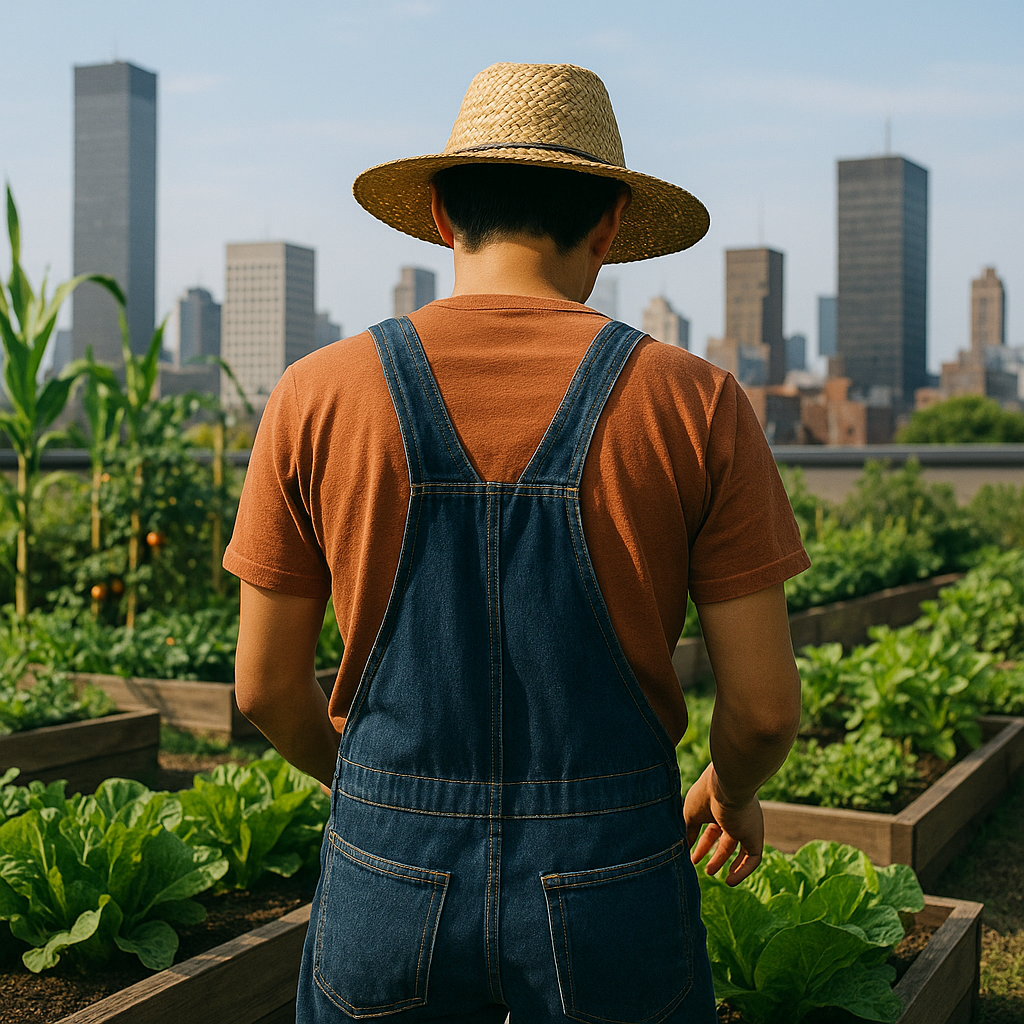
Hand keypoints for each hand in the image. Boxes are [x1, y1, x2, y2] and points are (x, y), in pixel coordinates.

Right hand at [683, 764, 763, 885]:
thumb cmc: (706, 794)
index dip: (701, 844)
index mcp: (719, 809)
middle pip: (724, 841)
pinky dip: (743, 871)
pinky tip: (730, 881)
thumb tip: (683, 846)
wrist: (728, 784)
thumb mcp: (691, 814)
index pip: (711, 830)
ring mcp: (745, 826)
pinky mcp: (755, 835)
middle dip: (714, 855)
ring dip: (725, 862)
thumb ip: (688, 830)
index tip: (689, 854)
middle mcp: (734, 818)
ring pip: (738, 849)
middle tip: (703, 869)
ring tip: (711, 874)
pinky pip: (753, 858)